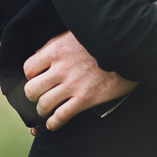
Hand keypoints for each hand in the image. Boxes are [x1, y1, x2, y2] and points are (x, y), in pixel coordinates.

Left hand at [22, 31, 137, 131]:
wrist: (128, 48)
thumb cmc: (101, 39)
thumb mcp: (74, 34)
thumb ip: (54, 44)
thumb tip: (38, 54)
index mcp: (56, 51)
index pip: (28, 68)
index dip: (30, 76)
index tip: (36, 78)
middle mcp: (61, 69)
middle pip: (31, 89)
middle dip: (33, 95)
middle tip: (39, 96)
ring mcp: (73, 85)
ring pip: (44, 104)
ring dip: (43, 110)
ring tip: (47, 110)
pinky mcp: (86, 99)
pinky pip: (62, 116)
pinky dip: (54, 123)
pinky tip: (53, 123)